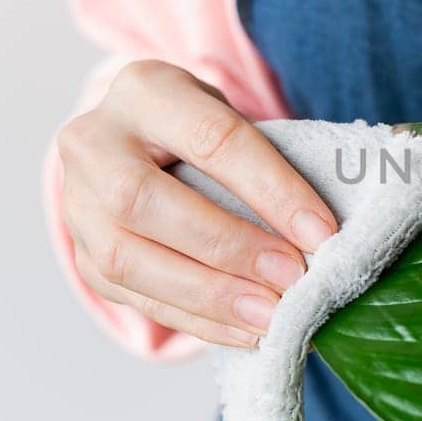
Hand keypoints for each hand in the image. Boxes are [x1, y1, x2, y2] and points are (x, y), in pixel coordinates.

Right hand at [57, 59, 338, 346]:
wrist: (143, 144)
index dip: (270, 189)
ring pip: (126, 258)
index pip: (211, 138)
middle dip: (229, 246)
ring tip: (271, 316)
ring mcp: (76, 202)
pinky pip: (132, 297)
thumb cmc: (207, 131)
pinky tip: (243, 330)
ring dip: (207, 295)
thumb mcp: (237, 117)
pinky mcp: (81, 255)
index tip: (322, 233)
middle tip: (291, 278)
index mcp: (145, 90)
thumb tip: (346, 215)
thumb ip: (284, 156)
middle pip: (146, 200)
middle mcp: (94, 141)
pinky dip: (195, 319)